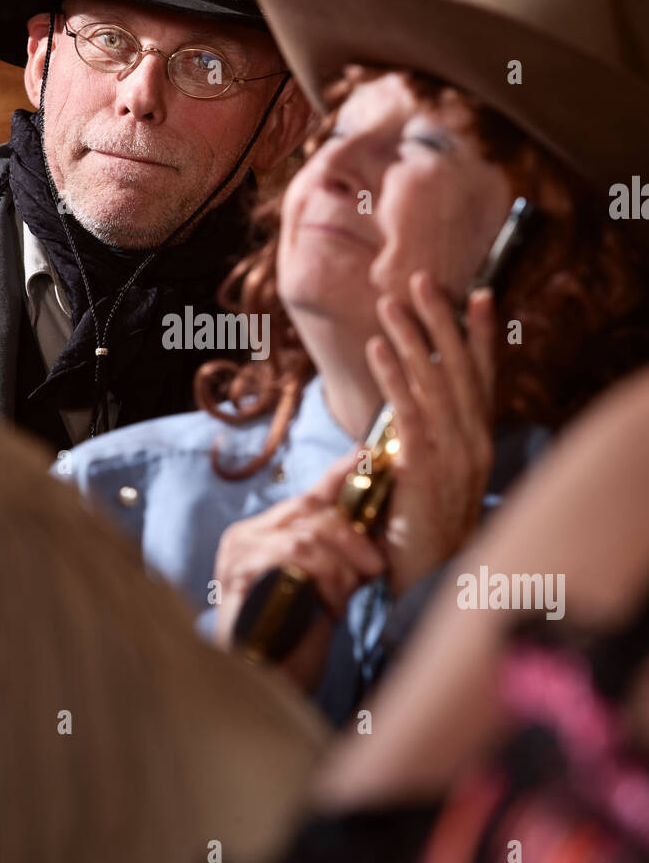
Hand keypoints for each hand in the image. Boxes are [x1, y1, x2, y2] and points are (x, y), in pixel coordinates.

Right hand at [213, 452, 385, 690]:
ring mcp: (239, 554)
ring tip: (343, 599)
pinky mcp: (239, 574)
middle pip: (312, 511)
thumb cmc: (297, 638)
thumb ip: (345, 556)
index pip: (309, 495)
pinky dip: (322, 580)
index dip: (340, 473)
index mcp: (267, 533)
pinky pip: (293, 558)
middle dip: (352, 539)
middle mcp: (247, 536)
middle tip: (373, 568)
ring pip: (306, 536)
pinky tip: (328, 606)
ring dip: (339, 569)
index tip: (367, 455)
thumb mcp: (331, 587)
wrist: (268, 682)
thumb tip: (381, 529)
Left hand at [366, 270, 495, 596]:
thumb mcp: (433, 480)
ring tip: (392, 303)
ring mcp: (452, 455)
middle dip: (442, 321)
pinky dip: (394, 377)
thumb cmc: (423, 531)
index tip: (480, 295)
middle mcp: (473, 443)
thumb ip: (424, 442)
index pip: (483, 378)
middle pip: (460, 369)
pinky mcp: (423, 468)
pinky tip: (378, 349)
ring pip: (435, 383)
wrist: (429, 581)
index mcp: (478, 442)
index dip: (482, 336)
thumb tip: (401, 409)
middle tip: (423, 281)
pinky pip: (408, 412)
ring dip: (412, 338)